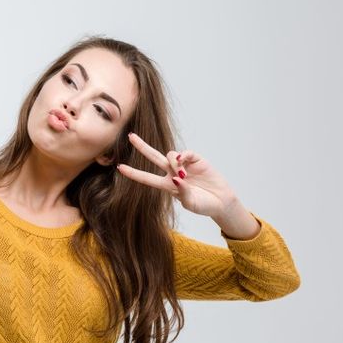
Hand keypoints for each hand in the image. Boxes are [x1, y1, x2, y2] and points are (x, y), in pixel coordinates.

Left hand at [116, 132, 238, 218]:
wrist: (222, 201)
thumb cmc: (204, 205)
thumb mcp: (191, 203)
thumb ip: (182, 192)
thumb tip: (176, 178)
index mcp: (167, 185)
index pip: (146, 178)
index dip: (133, 173)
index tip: (119, 168)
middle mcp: (172, 173)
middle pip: (153, 157)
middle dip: (142, 147)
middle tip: (131, 137)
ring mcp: (184, 165)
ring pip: (170, 154)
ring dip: (173, 161)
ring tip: (182, 174)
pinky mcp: (196, 160)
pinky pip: (187, 153)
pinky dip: (184, 155)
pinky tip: (186, 161)